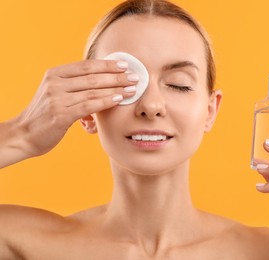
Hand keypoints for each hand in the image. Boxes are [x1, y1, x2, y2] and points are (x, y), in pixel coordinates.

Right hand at [1, 59, 136, 165]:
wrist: (24, 135)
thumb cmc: (46, 114)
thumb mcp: (56, 93)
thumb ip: (74, 85)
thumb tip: (102, 80)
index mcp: (54, 74)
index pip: (86, 66)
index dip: (107, 64)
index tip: (125, 65)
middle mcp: (55, 83)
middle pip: (93, 77)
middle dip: (117, 76)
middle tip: (135, 77)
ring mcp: (57, 99)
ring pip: (93, 90)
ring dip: (116, 88)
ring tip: (133, 89)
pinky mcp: (60, 115)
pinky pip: (89, 105)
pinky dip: (106, 101)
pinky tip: (119, 99)